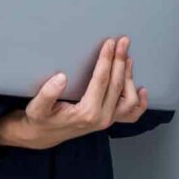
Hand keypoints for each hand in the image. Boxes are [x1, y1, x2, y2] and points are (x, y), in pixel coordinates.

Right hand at [0, 36, 146, 149]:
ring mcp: (108, 120)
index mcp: (86, 113)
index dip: (107, 60)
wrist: (43, 136)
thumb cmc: (40, 119)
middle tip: (123, 42)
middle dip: (120, 61)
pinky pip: (131, 114)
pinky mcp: (110, 120)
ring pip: (129, 98)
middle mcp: (101, 118)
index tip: (110, 43)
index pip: (101, 81)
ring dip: (129, 76)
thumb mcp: (36, 107)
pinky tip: (142, 89)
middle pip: (117, 85)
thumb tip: (61, 78)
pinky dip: (140, 103)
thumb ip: (47, 94)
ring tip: (127, 58)